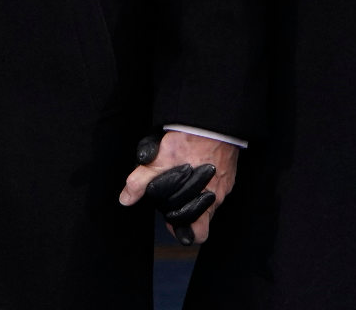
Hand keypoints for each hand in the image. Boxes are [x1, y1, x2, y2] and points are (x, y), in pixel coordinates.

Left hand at [119, 131, 237, 244]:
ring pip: (209, 202)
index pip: (197, 233)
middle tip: (170, 201)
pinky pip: (217, 183)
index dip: (182, 231)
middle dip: (184, 214)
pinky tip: (194, 168)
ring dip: (194, 198)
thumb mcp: (158, 162)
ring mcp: (225, 184)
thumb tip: (126, 199)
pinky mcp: (229, 171)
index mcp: (202, 202)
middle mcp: (217, 197)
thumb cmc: (187, 142)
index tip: (170, 221)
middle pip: (201, 219)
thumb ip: (140, 182)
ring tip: (180, 182)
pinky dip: (205, 181)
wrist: (211, 121)